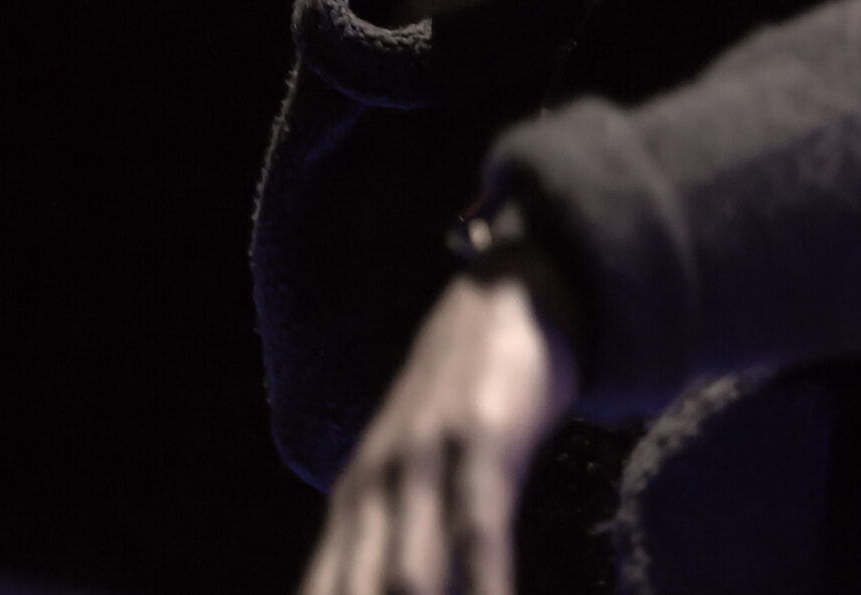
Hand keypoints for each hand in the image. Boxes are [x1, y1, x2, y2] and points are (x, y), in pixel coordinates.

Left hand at [298, 275, 576, 594]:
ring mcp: (423, 462)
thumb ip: (394, 552)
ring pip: (406, 578)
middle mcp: (373, 491)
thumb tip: (390, 588)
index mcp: (352, 512)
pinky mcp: (479, 439)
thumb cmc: (466, 410)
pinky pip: (476, 528)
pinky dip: (481, 584)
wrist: (508, 294)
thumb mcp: (419, 482)